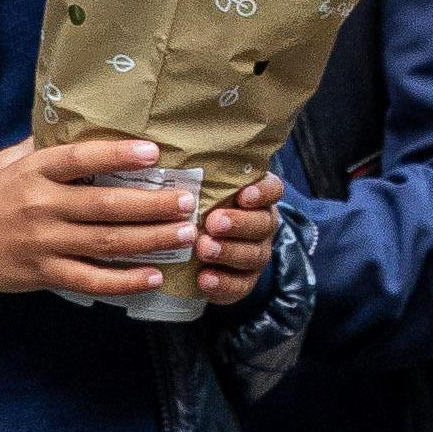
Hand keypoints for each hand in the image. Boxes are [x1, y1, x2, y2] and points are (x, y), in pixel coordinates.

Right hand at [0, 138, 202, 297]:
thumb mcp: (10, 161)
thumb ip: (45, 146)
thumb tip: (84, 123)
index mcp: (35, 171)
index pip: (81, 159)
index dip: (119, 155)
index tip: (154, 152)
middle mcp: (42, 206)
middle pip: (106, 206)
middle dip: (152, 205)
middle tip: (186, 202)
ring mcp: (45, 243)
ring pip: (106, 243)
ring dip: (150, 240)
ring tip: (185, 235)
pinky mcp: (45, 274)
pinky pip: (91, 280)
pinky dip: (124, 282)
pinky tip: (153, 276)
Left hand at [192, 174, 281, 305]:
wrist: (199, 249)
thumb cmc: (199, 207)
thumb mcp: (201, 187)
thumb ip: (196, 174)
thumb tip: (160, 146)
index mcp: (256, 197)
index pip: (272, 189)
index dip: (262, 192)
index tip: (244, 195)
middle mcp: (262, 224)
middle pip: (262, 223)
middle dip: (238, 223)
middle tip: (213, 222)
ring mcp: (256, 253)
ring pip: (253, 254)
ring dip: (228, 252)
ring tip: (204, 249)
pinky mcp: (244, 280)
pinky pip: (241, 285)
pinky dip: (223, 283)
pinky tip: (205, 279)